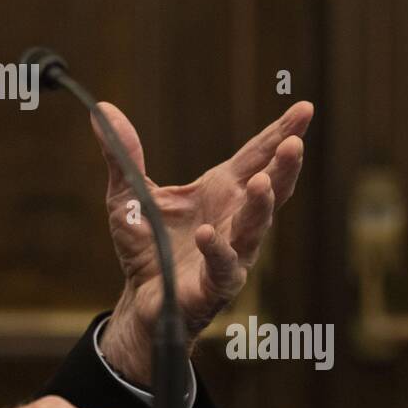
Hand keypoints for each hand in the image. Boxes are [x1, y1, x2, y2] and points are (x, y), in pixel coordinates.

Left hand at [96, 100, 313, 385]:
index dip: (280, 133)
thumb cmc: (146, 245)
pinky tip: (207, 233)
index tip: (305, 108)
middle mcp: (234, 218)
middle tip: (294, 142)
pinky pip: (221, 265)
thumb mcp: (127, 194)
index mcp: (221, 191)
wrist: (141, 299)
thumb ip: (122, 154)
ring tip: (261, 181)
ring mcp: (231, 252)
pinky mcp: (215, 284)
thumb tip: (103, 108)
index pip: (257, 156)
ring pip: (254, 227)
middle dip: (284, 166)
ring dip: (260, 205)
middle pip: (268, 188)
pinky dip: (216, 249)